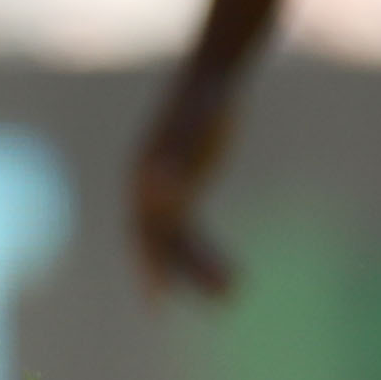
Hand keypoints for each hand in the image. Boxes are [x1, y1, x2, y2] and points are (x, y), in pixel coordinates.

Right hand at [128, 65, 243, 297]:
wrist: (213, 77)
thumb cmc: (206, 99)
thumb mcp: (197, 126)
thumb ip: (177, 157)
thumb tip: (161, 193)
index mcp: (143, 176)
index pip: (143, 232)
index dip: (150, 268)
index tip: (160, 303)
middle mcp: (147, 187)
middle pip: (161, 242)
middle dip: (186, 274)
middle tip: (226, 300)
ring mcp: (164, 189)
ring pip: (178, 240)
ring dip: (200, 268)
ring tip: (237, 293)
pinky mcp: (185, 188)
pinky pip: (189, 231)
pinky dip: (201, 255)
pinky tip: (225, 274)